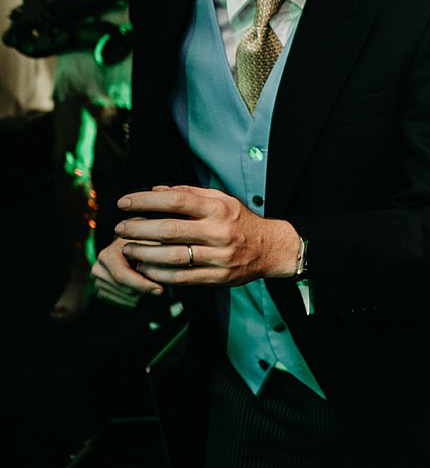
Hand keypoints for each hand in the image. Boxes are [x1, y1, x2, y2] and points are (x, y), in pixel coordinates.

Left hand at [107, 185, 297, 287]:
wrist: (270, 248)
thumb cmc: (240, 221)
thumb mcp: (222, 200)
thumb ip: (190, 193)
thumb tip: (157, 189)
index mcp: (218, 208)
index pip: (176, 200)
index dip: (146, 200)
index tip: (124, 203)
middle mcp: (219, 231)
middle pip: (170, 229)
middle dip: (138, 229)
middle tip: (120, 228)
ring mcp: (219, 256)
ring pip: (173, 256)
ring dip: (144, 253)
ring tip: (128, 249)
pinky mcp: (218, 277)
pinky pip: (182, 277)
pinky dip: (159, 273)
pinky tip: (145, 268)